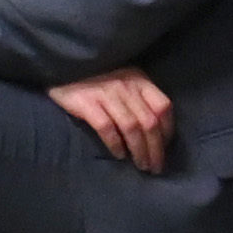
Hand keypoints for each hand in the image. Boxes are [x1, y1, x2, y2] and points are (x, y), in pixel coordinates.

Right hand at [50, 65, 175, 171]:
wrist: (64, 65)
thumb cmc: (98, 76)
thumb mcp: (125, 78)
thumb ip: (139, 96)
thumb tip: (155, 128)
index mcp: (139, 80)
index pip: (163, 107)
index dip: (168, 130)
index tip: (165, 147)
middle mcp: (126, 87)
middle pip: (149, 123)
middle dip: (156, 149)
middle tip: (155, 167)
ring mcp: (107, 94)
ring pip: (131, 128)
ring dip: (139, 151)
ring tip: (141, 166)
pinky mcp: (87, 103)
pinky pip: (106, 128)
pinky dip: (115, 144)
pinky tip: (119, 155)